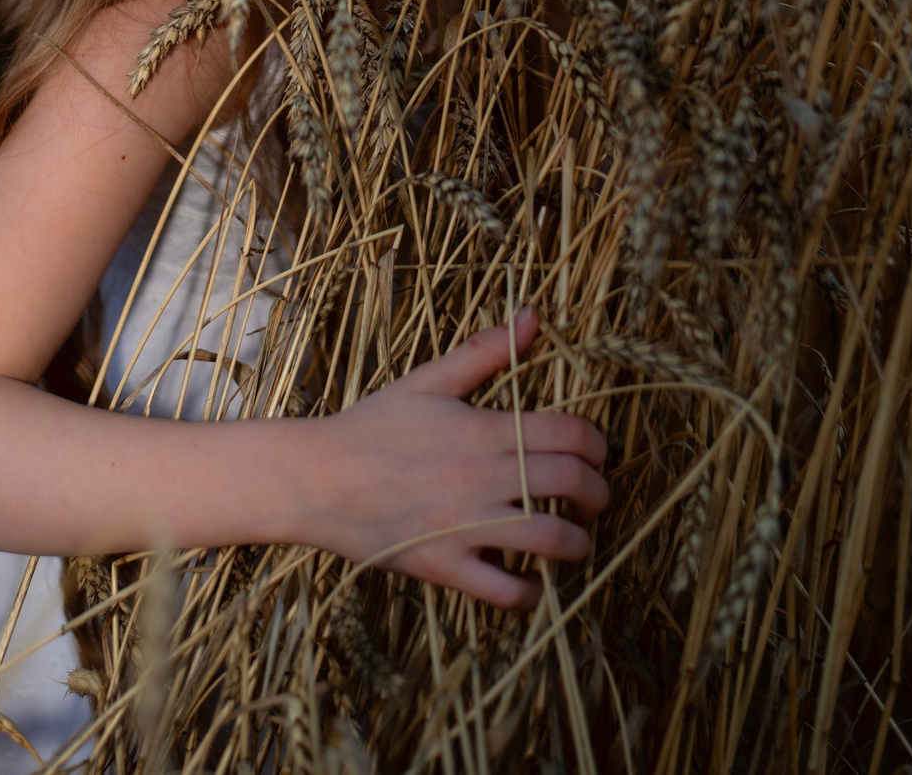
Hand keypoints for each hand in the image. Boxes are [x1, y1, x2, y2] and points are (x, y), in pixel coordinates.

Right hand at [293, 309, 608, 609]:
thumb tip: (534, 317)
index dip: (598, 445)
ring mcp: (465, 526)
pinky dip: (530, 593)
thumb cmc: (371, 427)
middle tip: (594, 499)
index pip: (572, 433)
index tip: (598, 455)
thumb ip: (485, 351)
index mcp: (485, 430)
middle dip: (598, 494)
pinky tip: (531, 582)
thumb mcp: (428, 381)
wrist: (312, 478)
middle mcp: (483, 478)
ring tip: (575, 539)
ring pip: (551, 540)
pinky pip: (503, 591)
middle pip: (572, 484)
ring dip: (578, 542)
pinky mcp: (443, 566)